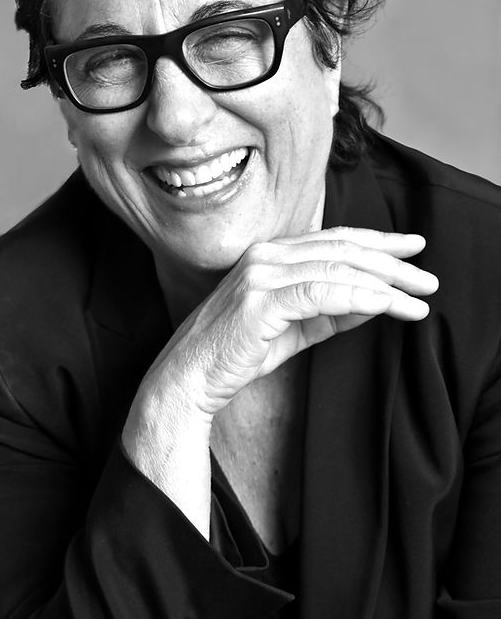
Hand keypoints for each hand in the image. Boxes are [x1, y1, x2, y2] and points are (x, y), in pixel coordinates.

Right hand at [145, 228, 438, 417]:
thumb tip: (376, 300)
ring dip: (385, 283)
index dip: (378, 242)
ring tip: (419, 298)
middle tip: (429, 278)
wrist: (189, 378)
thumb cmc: (238, 353)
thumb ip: (331, 311)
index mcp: (272, 254)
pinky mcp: (259, 300)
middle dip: (392, 263)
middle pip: (343, 250)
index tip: (412, 249)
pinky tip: (387, 306)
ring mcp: (261, 274)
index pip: (335, 240)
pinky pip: (320, 293)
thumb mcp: (295, 328)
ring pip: (337, 268)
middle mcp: (266, 255)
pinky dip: (358, 298)